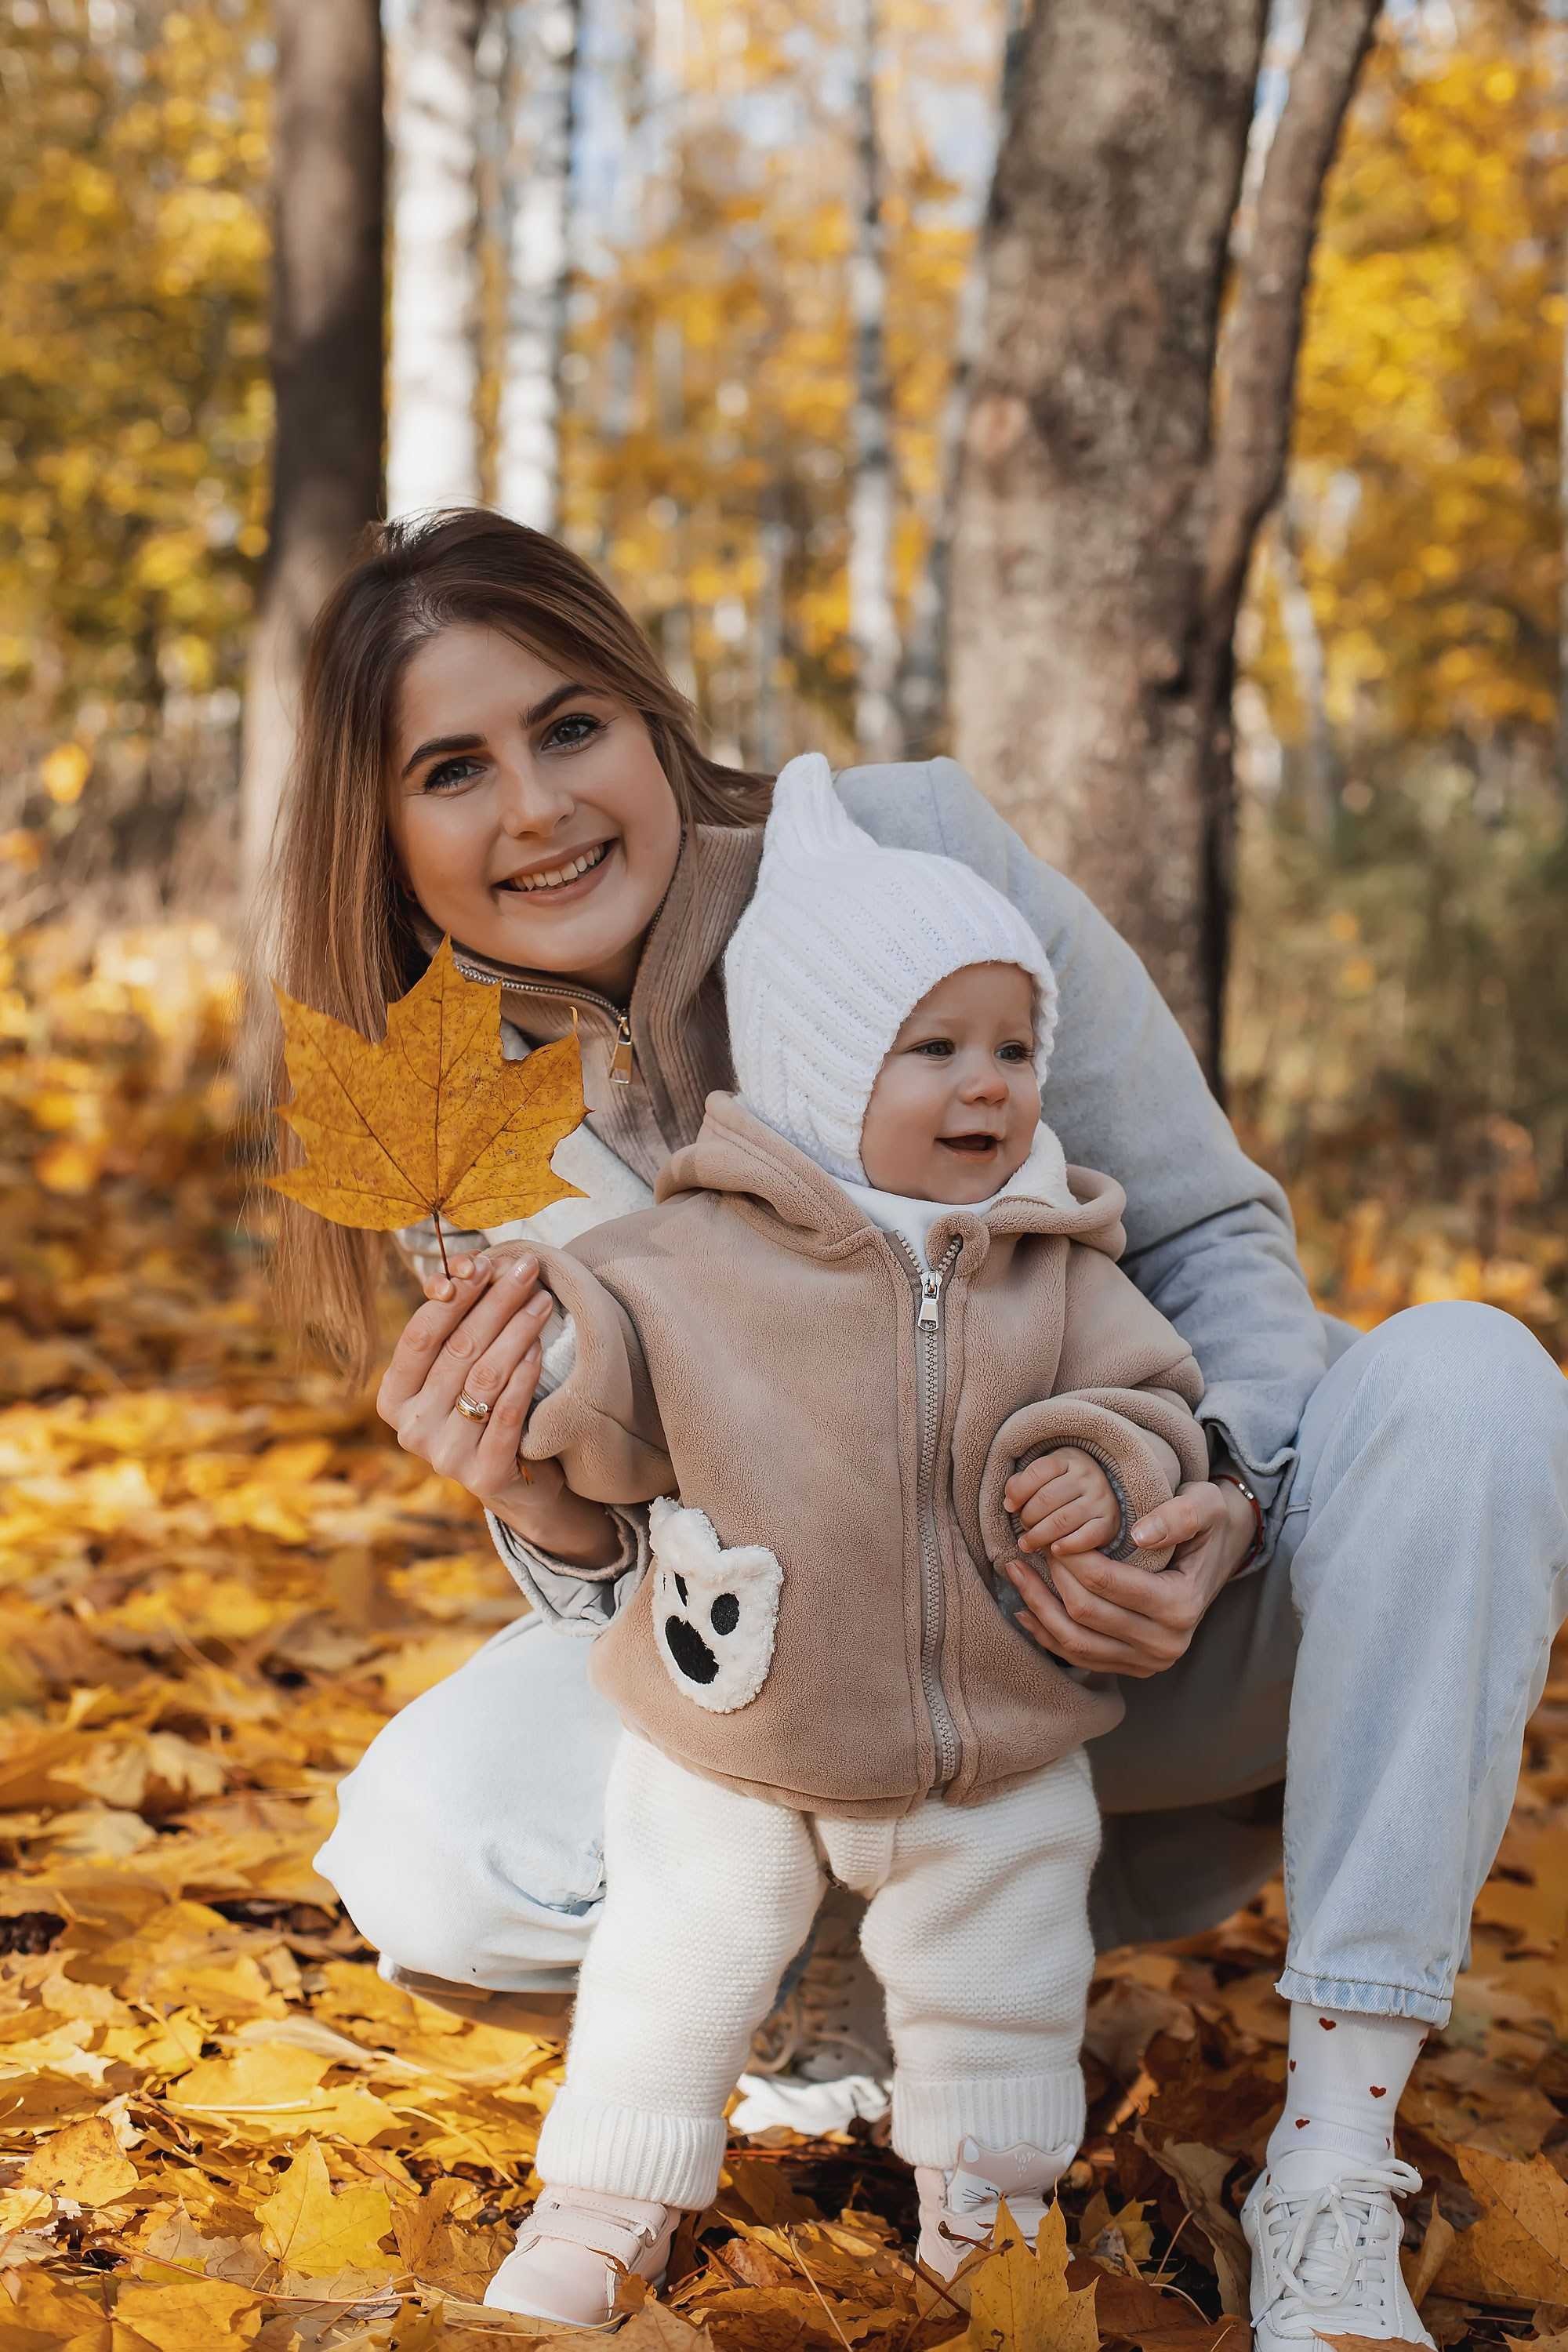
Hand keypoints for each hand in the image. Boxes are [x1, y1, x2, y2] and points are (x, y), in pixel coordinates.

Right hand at [377, 1248, 618, 1568]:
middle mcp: (411, 1429)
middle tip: (527, 1269)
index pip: (420, 1336)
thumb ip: (455, 1323)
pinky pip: (507, 1414)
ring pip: (484, 1378)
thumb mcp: (460, 1368)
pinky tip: (539, 1348)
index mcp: (394, 1398)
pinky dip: (525, 1377)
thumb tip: (464, 1265)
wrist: (518, 1481)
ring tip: (542, 1301)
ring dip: (516, 1332)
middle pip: (457, 1350)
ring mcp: (445, 1456)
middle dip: (496, 1303)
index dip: (453, 1296)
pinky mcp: (484, 1475)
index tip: (486, 1262)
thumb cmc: (484, 1407)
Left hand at [1002, 1477, 1257, 1678]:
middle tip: (1033, 1544)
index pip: (1108, 1582)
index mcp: (1182, 1606)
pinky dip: (1046, 1634)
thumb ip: (1180, 1515)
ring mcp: (1148, 1663)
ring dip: (1038, 1607)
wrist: (1214, 1557)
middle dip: (1052, 1577)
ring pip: (1075, 1643)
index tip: (1054, 1533)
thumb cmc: (1204, 1525)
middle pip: (1087, 1613)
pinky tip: (1025, 1608)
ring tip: (1016, 1571)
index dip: (1072, 1556)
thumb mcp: (1205, 1504)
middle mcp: (1167, 1645)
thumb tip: (1143, 1534)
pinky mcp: (1130, 1668)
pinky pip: (1077, 1658)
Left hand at [1004, 1447, 1119, 1557]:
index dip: (1018, 1491)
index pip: (1038, 1471)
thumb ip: (1022, 1484)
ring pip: (1063, 1520)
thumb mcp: (1045, 1476)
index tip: (1009, 1506)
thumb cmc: (1064, 1486)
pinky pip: (1087, 1537)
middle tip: (1023, 1526)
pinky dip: (1068, 1546)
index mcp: (1068, 1460)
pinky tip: (1054, 1550)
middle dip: (1028, 1516)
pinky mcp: (1109, 1523)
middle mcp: (1087, 1477)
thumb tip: (1010, 1503)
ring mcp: (1100, 1500)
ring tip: (1028, 1543)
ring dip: (1039, 1535)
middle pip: (1047, 1498)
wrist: (1104, 1494)